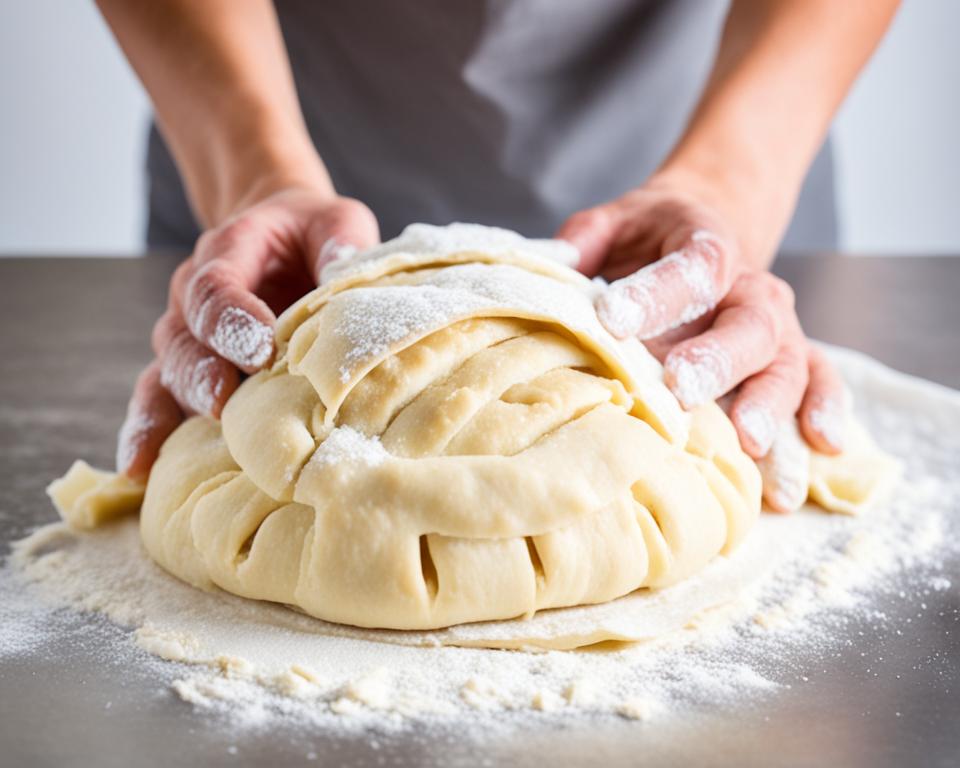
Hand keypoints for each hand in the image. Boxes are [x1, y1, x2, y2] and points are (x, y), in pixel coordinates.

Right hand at [117, 189, 378, 480]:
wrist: (282, 234)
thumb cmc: (311, 233)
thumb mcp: (336, 222)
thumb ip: (340, 241)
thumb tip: (348, 273)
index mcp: (229, 251)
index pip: (216, 284)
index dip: (233, 317)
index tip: (261, 349)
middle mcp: (194, 295)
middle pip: (185, 335)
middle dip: (204, 369)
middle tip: (226, 398)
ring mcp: (188, 335)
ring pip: (169, 371)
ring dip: (185, 404)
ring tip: (203, 437)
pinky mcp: (192, 370)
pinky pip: (158, 398)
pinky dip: (148, 432)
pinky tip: (139, 471)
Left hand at [557, 176, 846, 463]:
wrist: (712, 230)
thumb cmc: (654, 238)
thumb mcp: (615, 222)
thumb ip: (586, 239)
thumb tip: (554, 264)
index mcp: (706, 247)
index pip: (691, 265)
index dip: (656, 292)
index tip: (612, 316)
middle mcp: (750, 290)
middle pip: (748, 324)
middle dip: (717, 360)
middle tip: (682, 388)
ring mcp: (778, 327)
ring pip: (789, 363)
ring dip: (771, 403)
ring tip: (749, 440)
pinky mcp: (793, 355)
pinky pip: (820, 379)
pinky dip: (825, 409)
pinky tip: (822, 445)